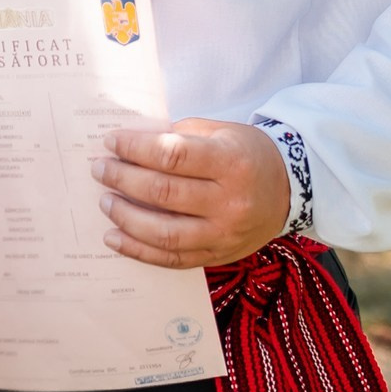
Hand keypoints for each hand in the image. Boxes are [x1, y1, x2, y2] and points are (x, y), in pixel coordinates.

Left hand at [92, 119, 290, 269]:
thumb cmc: (248, 154)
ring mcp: (224, 234)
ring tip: (105, 202)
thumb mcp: (222, 132)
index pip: (173, 154)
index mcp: (231, 162)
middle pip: (163, 193)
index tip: (111, 142)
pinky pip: (172, 259)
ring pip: (164, 233)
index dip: (136, 148)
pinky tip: (114, 237)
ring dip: (126, 217)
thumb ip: (180, 136)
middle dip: (123, 179)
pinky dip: (138, 250)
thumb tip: (132, 145)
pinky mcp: (217, 256)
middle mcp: (229, 201)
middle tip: (101, 169)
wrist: (290, 189)